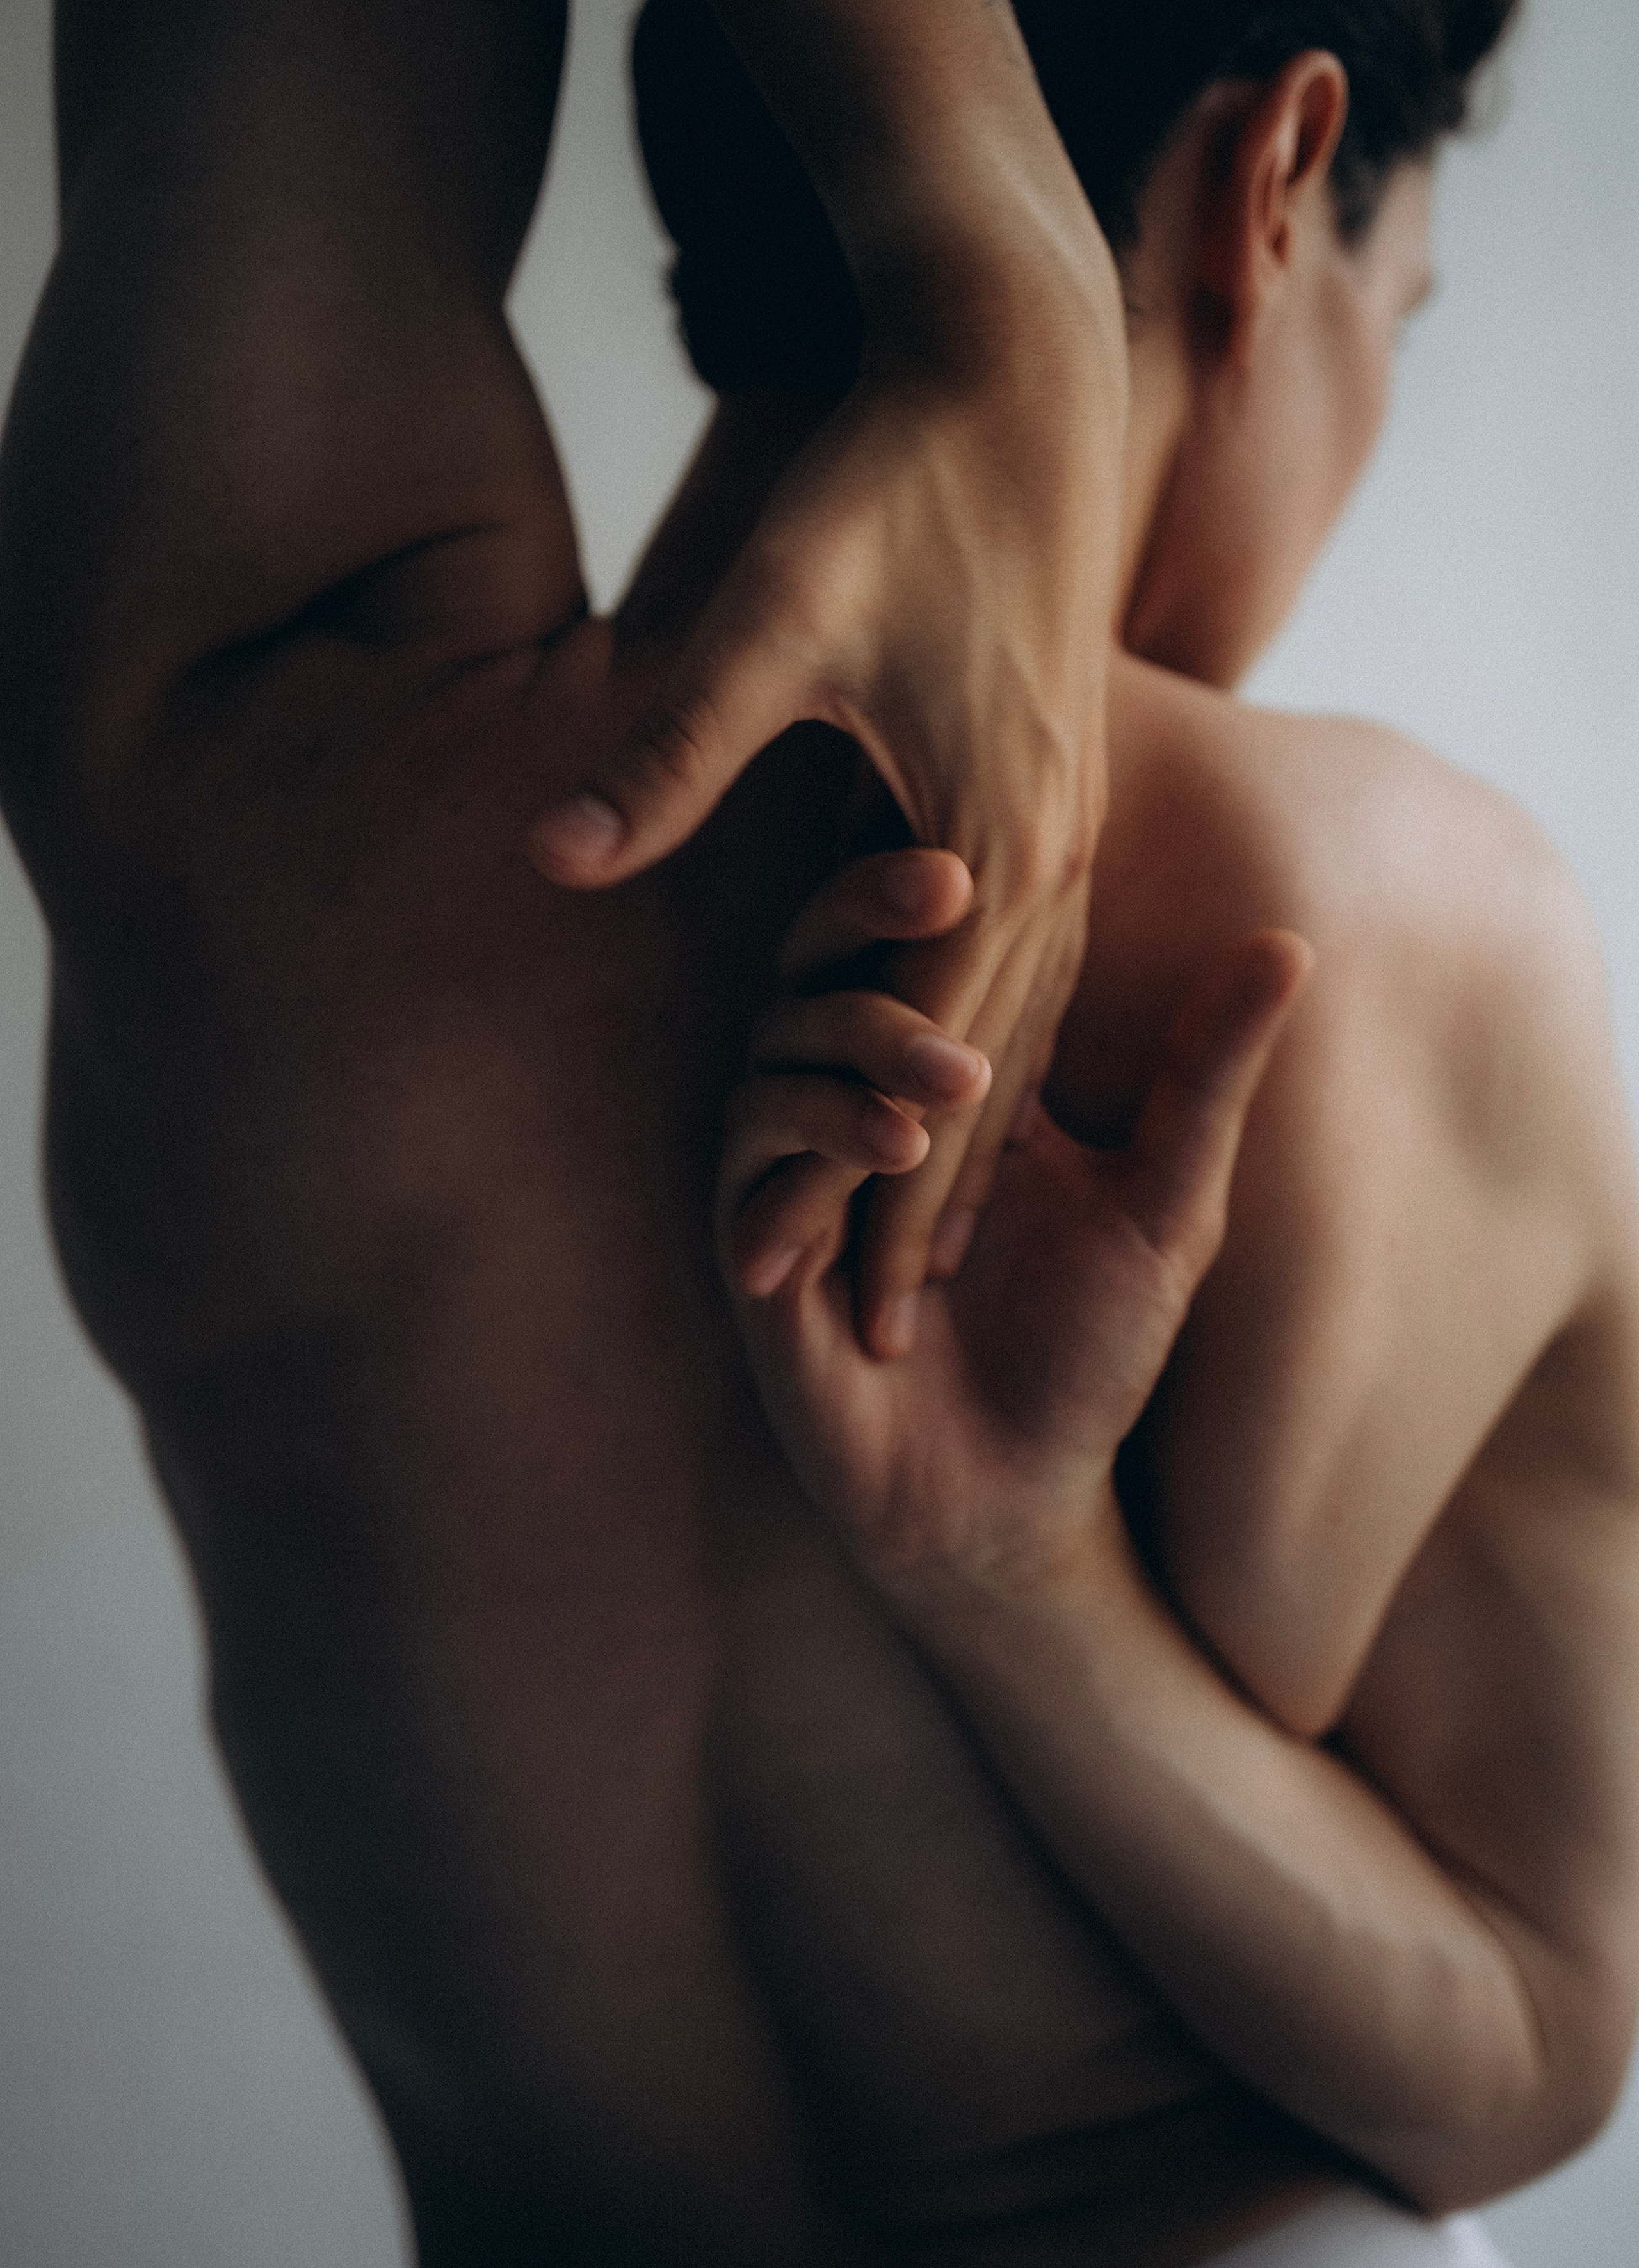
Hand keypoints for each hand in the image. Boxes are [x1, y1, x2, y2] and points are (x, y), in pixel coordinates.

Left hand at [530, 243, 1125, 1349]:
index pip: (925, 1060)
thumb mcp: (769, 618)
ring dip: (978, 1137)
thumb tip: (554, 860)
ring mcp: (1068, 817)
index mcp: (986, 835)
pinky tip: (971, 1081)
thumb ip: (671, 754)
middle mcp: (1048, 848)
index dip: (867, 1186)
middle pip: (986, 1070)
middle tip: (885, 1333)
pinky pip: (1042, 956)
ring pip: (1027, 1025)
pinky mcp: (1056, 782)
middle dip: (932, 1202)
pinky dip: (1004, 1043)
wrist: (1013, 368)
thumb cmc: (887, 487)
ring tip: (932, 1244)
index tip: (820, 1298)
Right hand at [719, 868, 1309, 1596]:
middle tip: (950, 882)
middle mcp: (851, 1098)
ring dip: (864, 1039)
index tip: (1000, 825)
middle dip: (870, 907)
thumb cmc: (1090, 1351)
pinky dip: (819, 1133)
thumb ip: (1210, 1076)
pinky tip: (895, 1150)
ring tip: (957, 1079)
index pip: (911, 931)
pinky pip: (755, 1150)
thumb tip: (1291, 941)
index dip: (939, 869)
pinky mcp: (756, 1243)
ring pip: (781, 1044)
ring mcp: (796, 1169)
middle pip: (817, 954)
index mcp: (940, 1068)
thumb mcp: (1172, 1204)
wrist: (1012, 1499)